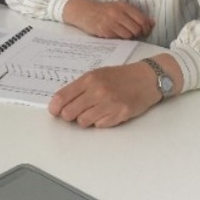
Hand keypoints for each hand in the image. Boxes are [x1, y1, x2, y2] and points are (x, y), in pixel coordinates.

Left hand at [48, 54, 182, 127]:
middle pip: (69, 113)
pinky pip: (100, 125)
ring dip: (85, 119)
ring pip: (83, 122)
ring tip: (94, 111)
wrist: (146, 78)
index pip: (62, 97)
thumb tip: (61, 102)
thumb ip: (80, 87)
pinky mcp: (119, 114)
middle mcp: (97, 91)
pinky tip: (108, 112)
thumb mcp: (97, 74)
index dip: (55, 107)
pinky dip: (100, 121)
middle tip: (76, 112)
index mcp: (89, 79)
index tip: (54, 111)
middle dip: (70, 115)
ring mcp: (108, 103)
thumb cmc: (120, 76)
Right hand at [63, 0, 154, 38]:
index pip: (142, 20)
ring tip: (122, 33)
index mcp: (123, 6)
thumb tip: (152, 23)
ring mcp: (110, 22)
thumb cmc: (103, 10)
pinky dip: (118, 38)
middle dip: (137, 34)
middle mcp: (118, 13)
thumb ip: (135, 14)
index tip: (145, 31)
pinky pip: (118, 38)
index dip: (146, 28)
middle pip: (137, 29)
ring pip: (128, 35)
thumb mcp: (119, 8)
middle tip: (134, 34)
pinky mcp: (104, 30)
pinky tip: (114, 34)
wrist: (84, 11)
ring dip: (128, 37)